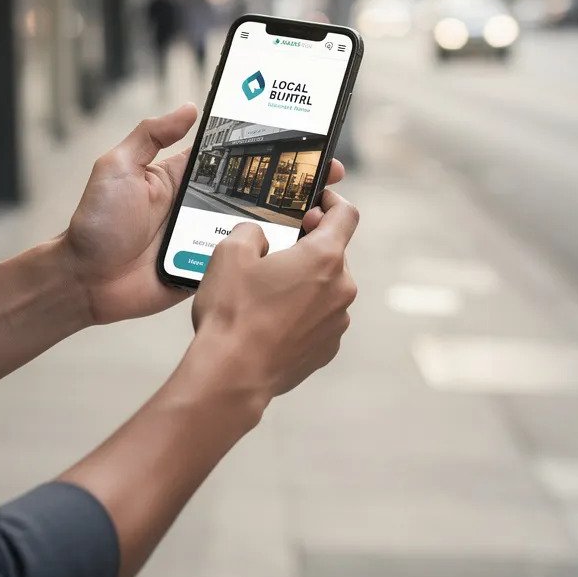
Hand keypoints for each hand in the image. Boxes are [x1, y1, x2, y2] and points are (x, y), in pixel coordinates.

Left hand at [63, 105, 346, 325]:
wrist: (84, 281)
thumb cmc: (95, 223)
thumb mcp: (118, 167)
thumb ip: (151, 135)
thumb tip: (190, 107)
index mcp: (184, 177)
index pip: (235, 156)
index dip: (266, 147)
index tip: (300, 136)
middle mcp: (201, 205)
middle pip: (256, 190)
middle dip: (292, 181)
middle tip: (329, 172)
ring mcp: (207, 238)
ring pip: (257, 226)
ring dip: (289, 218)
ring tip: (321, 208)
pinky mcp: (209, 270)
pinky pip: (244, 262)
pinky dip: (270, 256)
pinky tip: (300, 247)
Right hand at [184, 191, 359, 400]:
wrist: (232, 375)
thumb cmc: (233, 314)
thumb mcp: (230, 252)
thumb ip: (252, 230)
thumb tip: (260, 235)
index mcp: (324, 258)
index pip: (346, 215)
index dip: (332, 201)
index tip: (317, 202)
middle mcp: (341, 288)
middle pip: (334, 253)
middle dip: (309, 245)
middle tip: (278, 248)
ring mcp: (337, 322)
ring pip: (326, 287)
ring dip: (305, 281)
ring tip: (268, 291)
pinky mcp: (328, 348)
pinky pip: (319, 318)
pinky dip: (303, 312)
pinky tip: (272, 320)